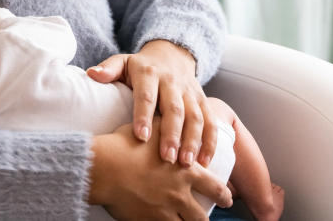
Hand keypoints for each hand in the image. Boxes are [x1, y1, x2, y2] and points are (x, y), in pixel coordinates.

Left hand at [87, 40, 218, 168]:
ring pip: (195, 117)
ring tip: (187, 164)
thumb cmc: (139, 67)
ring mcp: (190, 92)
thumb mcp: (122, 62)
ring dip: (193, 141)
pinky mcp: (203, 100)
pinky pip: (211, 121)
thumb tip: (92, 74)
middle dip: (172, 135)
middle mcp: (172, 82)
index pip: (146, 95)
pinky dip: (210, 141)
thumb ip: (108, 69)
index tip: (141, 136)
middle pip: (174, 109)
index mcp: (149, 73)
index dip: (144, 115)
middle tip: (167, 159)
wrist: (170, 55)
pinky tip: (205, 161)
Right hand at [90, 118, 231, 219]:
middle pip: (202, 215)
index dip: (224, 194)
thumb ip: (168, 128)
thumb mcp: (152, 128)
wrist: (104, 166)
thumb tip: (173, 121)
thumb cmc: (124, 145)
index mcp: (185, 172)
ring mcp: (164, 211)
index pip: (214, 186)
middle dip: (208, 219)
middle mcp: (179, 194)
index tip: (228, 197)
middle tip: (209, 219)